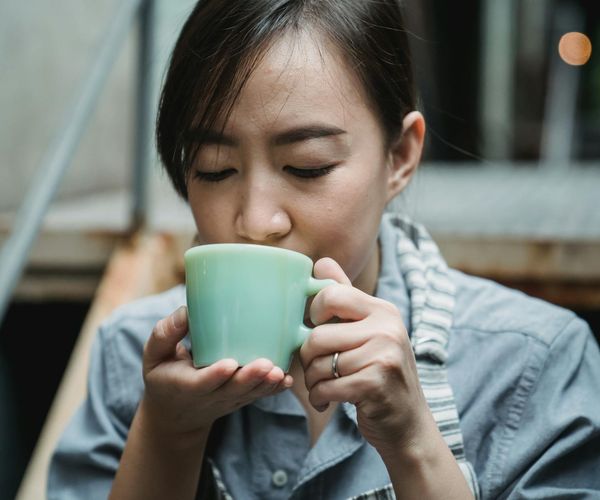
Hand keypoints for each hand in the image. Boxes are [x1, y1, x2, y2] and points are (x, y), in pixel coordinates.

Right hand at [140, 306, 292, 444]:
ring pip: (249, 394)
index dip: (216, 375)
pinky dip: (273, 390)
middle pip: (232, 390)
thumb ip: (166, 334)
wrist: (175, 415)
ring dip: (266, 384)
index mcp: (185, 386)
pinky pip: (258, 396)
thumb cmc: (164, 375)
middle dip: (250, 379)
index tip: (229, 364)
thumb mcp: (154, 357)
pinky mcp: (240, 400)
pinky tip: (287, 380)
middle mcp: (209, 396)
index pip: (201, 383)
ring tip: (280, 372)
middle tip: (267, 365)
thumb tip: (187, 311)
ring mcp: (227, 400)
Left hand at [299, 258, 431, 456]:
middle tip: (316, 367)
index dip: (313, 312)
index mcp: (382, 309)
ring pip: (320, 364)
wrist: (408, 423)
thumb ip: (345, 297)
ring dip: (313, 381)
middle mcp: (387, 328)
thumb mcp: (369, 330)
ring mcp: (384, 355)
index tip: (316, 327)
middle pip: (318, 335)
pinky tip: (328, 399)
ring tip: (324, 385)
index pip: (330, 294)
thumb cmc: (380, 373)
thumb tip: (321, 263)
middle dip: (308, 357)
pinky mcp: (376, 384)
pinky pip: (326, 386)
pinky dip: (320, 396)